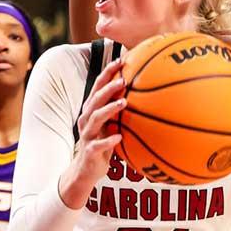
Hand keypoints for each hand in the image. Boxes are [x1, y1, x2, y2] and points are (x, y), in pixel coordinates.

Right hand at [60, 58, 125, 207]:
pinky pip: (98, 145)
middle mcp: (87, 119)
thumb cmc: (102, 144)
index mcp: (92, 110)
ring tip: (124, 103)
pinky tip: (119, 137)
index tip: (121, 60)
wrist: (85, 171)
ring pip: (95, 118)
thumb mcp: (111, 125)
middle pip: (95, 98)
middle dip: (108, 87)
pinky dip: (108, 140)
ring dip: (109, 109)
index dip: (108, 73)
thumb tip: (145, 95)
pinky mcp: (89, 151)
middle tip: (123, 79)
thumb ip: (121, 111)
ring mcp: (87, 135)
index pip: (98, 86)